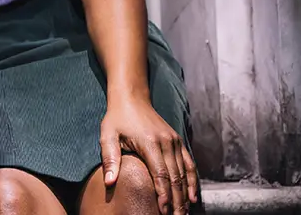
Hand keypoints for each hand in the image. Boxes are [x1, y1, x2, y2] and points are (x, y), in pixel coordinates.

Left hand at [99, 99, 196, 214]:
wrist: (132, 98)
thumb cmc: (117, 119)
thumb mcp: (107, 136)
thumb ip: (110, 159)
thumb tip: (109, 183)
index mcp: (150, 143)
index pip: (161, 174)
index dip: (163, 195)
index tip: (163, 211)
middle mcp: (167, 143)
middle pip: (176, 177)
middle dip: (177, 201)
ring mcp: (175, 142)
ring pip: (184, 173)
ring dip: (185, 195)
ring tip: (184, 213)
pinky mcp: (178, 142)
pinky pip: (189, 164)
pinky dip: (192, 181)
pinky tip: (192, 197)